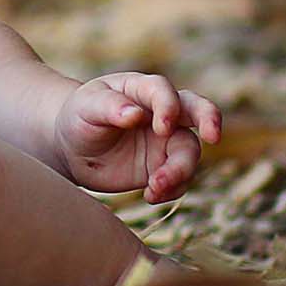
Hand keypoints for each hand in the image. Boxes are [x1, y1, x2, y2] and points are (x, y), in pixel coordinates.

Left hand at [52, 72, 220, 200]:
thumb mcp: (86, 107)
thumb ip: (109, 107)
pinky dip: (172, 189)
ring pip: (189, 152)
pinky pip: (180, 179)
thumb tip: (135, 114)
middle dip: (209, 119)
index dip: (168, 106)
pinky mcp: (163, 167)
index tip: (161, 127)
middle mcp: (161, 113)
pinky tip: (150, 195)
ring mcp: (166, 141)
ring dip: (180, 171)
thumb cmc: (79, 117)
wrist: (73, 148)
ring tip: (154, 187)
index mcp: (141, 89)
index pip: (163, 90)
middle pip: (196, 110)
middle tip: (212, 137)